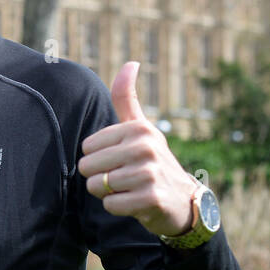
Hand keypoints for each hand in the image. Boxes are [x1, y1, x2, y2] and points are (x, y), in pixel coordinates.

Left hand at [78, 60, 199, 237]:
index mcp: (139, 128)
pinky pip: (110, 205)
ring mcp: (149, 173)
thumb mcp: (141, 128)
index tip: (120, 160)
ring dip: (108, 194)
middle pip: (88, 167)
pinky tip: (136, 202)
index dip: (99, 159)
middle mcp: (145, 147)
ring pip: (97, 187)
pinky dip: (118, 207)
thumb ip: (127, 98)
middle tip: (124, 178)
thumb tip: (130, 62)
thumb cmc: (152, 161)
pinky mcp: (150, 198)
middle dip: (100, 178)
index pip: (87, 147)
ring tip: (130, 190)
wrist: (182, 200)